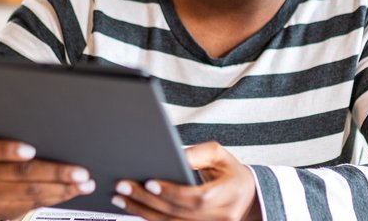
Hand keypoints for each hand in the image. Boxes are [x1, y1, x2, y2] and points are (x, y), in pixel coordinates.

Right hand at [0, 136, 95, 219]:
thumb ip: (17, 138)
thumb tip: (57, 131)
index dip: (10, 150)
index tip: (31, 150)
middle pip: (21, 173)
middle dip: (54, 172)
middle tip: (80, 171)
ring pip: (32, 191)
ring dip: (63, 188)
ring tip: (85, 183)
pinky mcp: (6, 211)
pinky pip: (36, 204)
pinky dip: (58, 196)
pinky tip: (74, 190)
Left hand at [112, 141, 260, 220]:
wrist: (245, 196)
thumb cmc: (229, 172)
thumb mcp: (218, 155)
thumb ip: (198, 154)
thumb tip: (175, 157)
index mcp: (230, 193)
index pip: (198, 198)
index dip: (172, 192)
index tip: (149, 183)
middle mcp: (223, 216)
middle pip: (179, 213)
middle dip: (148, 201)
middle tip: (123, 188)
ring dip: (144, 213)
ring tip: (122, 199)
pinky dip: (153, 220)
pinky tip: (135, 209)